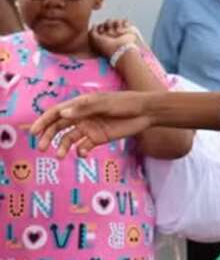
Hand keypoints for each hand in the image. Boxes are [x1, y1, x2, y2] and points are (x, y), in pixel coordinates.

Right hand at [31, 91, 155, 157]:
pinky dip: (81, 151)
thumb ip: (85, 109)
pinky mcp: (98, 138)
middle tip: (41, 147)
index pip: (56, 112)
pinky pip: (84, 146)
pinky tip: (83, 153)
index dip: (43, 121)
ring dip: (62, 147)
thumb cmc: (126, 103)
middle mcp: (81, 116)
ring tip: (60, 156)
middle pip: (59, 127)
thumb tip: (63, 114)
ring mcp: (89, 128)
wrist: (146, 112)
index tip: (33, 132)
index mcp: (80, 105)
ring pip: (69, 139)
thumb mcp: (105, 104)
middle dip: (48, 136)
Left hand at [88, 18, 141, 58]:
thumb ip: (92, 31)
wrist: (122, 49)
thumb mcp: (95, 40)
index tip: (101, 32)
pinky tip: (123, 29)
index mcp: (104, 37)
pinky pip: (125, 21)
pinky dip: (124, 23)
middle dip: (108, 25)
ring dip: (115, 24)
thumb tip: (94, 24)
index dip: (100, 27)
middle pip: (107, 22)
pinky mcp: (128, 30)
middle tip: (110, 33)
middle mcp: (112, 34)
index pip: (100, 26)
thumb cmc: (107, 46)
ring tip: (117, 31)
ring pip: (115, 21)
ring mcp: (120, 32)